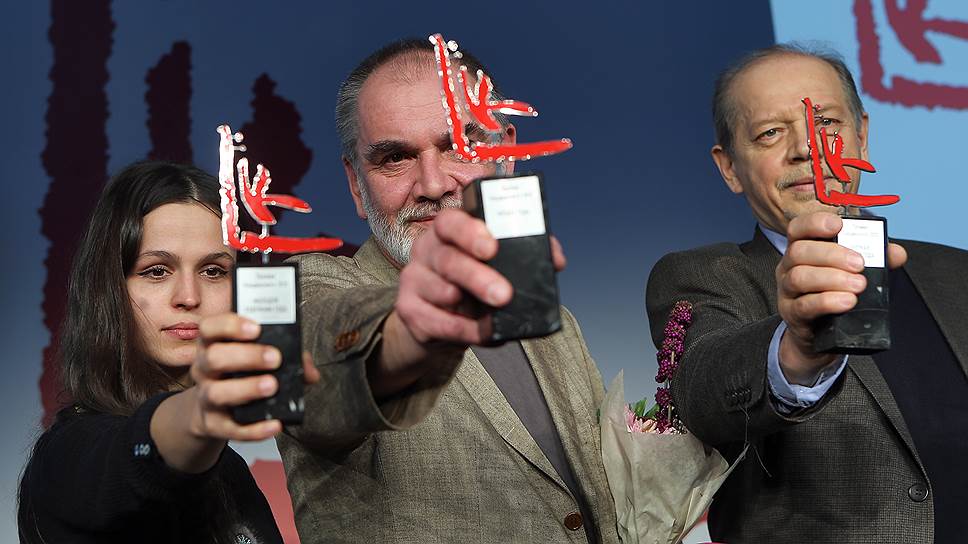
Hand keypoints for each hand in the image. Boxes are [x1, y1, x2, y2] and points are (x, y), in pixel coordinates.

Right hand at [187, 313, 319, 439]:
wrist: (214, 412)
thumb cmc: (241, 376)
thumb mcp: (258, 359)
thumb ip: (287, 358)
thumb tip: (310, 371)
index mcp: (213, 345)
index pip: (210, 328)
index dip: (230, 325)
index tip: (256, 328)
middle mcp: (204, 369)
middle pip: (214, 358)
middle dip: (246, 356)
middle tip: (274, 358)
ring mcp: (206, 398)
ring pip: (216, 392)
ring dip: (247, 388)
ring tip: (272, 386)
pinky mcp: (213, 424)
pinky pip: (230, 428)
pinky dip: (254, 429)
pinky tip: (274, 424)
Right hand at [373, 208, 564, 396]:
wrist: (439, 319)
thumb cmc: (472, 283)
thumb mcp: (496, 263)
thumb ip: (525, 253)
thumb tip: (555, 260)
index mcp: (447, 231)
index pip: (451, 221)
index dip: (470, 232)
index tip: (492, 247)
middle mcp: (426, 250)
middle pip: (447, 259)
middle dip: (477, 277)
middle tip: (504, 294)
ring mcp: (413, 279)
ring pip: (441, 291)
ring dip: (469, 306)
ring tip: (494, 314)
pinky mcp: (408, 310)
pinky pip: (436, 322)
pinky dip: (464, 331)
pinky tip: (483, 333)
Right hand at [776, 212, 905, 383]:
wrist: (822, 334)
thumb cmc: (835, 294)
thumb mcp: (853, 273)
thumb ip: (875, 259)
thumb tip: (896, 253)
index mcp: (803, 249)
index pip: (798, 228)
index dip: (815, 223)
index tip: (838, 226)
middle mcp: (789, 267)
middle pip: (799, 252)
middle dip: (832, 255)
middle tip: (859, 264)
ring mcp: (787, 291)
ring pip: (799, 277)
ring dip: (831, 279)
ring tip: (858, 285)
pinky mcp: (792, 313)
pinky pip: (804, 305)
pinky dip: (827, 301)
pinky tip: (847, 301)